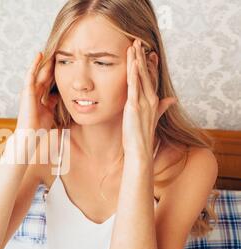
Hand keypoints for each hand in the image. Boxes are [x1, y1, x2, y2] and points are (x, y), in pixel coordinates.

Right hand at [15, 52, 58, 130]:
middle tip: (61, 51)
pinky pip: (31, 74)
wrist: (30, 134)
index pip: (50, 81)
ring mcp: (30, 90)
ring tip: (52, 49)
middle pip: (45, 74)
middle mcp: (35, 91)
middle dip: (52, 64)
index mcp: (40, 97)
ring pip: (39, 72)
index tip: (66, 63)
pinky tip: (40, 54)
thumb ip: (53, 101)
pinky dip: (34, 64)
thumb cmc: (39, 126)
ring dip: (45, 61)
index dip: (56, 72)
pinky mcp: (26, 90)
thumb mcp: (50, 111)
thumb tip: (59, 94)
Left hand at [122, 39, 176, 158]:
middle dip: (142, 57)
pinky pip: (134, 86)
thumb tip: (172, 99)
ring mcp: (144, 102)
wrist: (139, 150)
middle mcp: (151, 99)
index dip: (150, 64)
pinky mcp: (134, 106)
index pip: (152, 78)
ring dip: (137, 60)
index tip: (148, 51)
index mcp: (154, 101)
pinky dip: (134, 74)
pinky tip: (133, 62)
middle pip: (147, 73)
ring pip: (141, 76)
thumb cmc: (142, 135)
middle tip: (138, 41)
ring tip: (133, 46)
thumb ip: (162, 107)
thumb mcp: (153, 117)